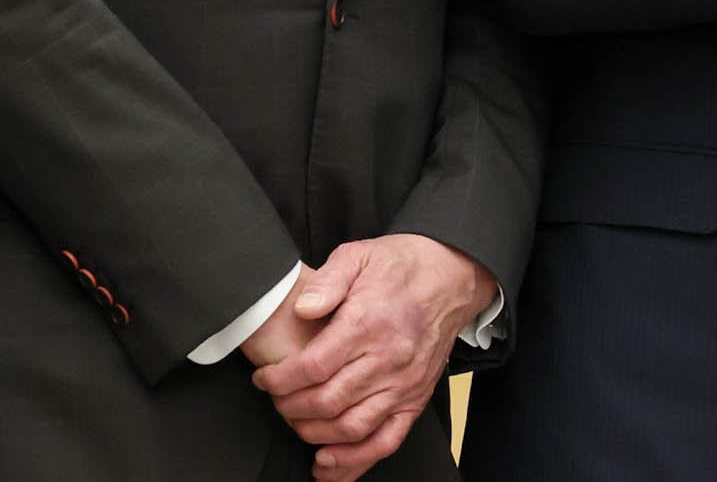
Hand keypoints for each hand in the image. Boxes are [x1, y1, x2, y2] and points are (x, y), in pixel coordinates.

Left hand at [249, 234, 496, 477]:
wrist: (452, 274)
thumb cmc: (402, 266)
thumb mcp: (359, 255)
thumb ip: (327, 282)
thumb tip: (303, 310)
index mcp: (369, 323)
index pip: (311, 367)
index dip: (278, 380)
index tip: (264, 379)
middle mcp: (388, 359)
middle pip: (325, 402)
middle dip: (289, 407)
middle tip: (277, 399)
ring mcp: (405, 383)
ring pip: (350, 427)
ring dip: (313, 433)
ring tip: (296, 422)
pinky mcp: (416, 398)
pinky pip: (386, 441)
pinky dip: (355, 460)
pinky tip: (328, 462)